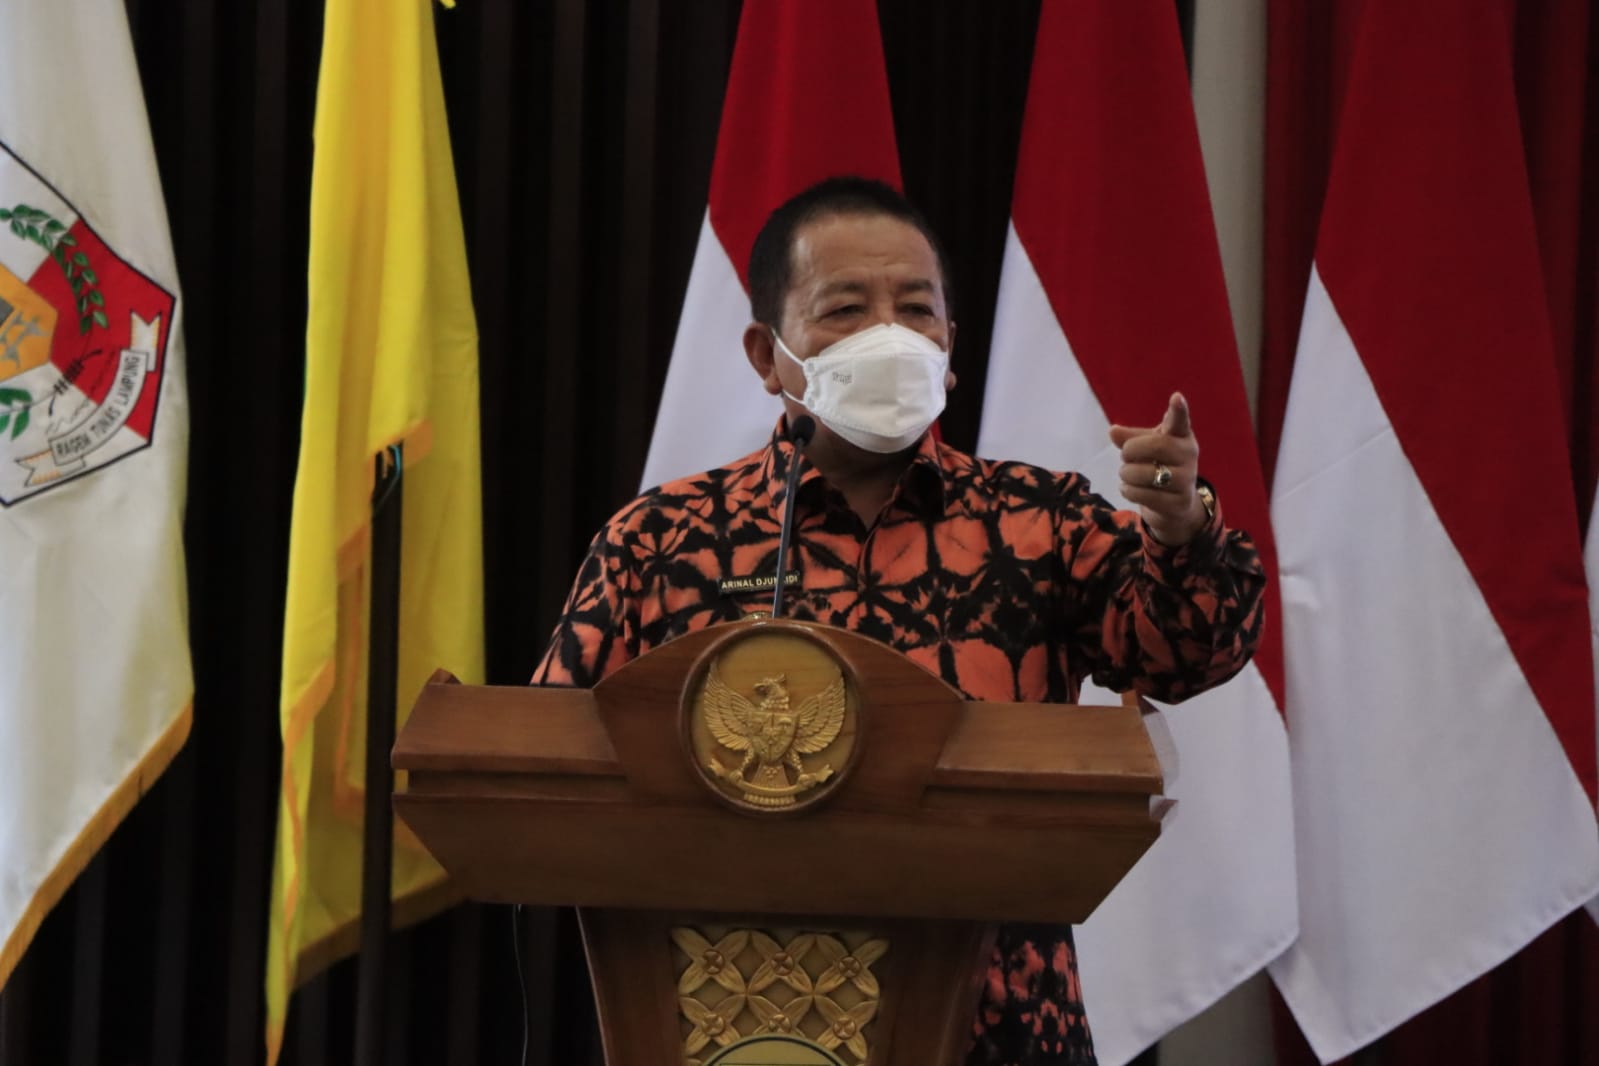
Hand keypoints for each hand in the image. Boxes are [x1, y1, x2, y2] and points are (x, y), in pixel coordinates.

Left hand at [1108, 392, 1206, 546]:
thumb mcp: (1144, 448)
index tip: (1176, 397)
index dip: (1179, 410)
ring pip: (1146, 473)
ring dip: (1126, 474)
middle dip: (1131, 451)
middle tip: (1125, 456)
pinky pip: (1143, 495)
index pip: (1180, 421)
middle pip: (1156, 446)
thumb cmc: (1158, 465)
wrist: (1174, 503)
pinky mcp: (1179, 502)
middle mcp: (1189, 455)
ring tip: (1128, 475)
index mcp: (1181, 435)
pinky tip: (1130, 489)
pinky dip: (1128, 491)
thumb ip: (1129, 438)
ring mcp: (1187, 480)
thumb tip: (1113, 431)